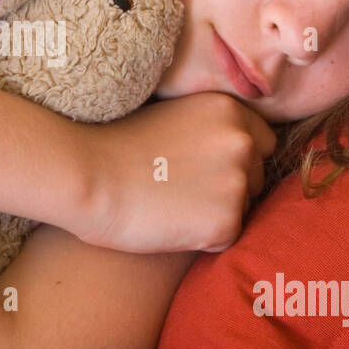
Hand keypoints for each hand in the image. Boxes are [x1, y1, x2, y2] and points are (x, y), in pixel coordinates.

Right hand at [74, 92, 277, 253]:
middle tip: (182, 191)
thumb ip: (208, 129)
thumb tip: (226, 152)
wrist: (87, 177)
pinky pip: (227, 238)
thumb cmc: (114, 148)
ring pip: (244, 209)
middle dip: (230, 187)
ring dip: (218, 213)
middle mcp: (242, 142)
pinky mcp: (226, 222)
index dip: (234, 159)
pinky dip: (204, 239)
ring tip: (172, 208)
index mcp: (229, 110)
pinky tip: (170, 226)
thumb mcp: (172, 116)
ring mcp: (237, 182)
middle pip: (256, 177)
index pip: (261, 142)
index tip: (204, 169)